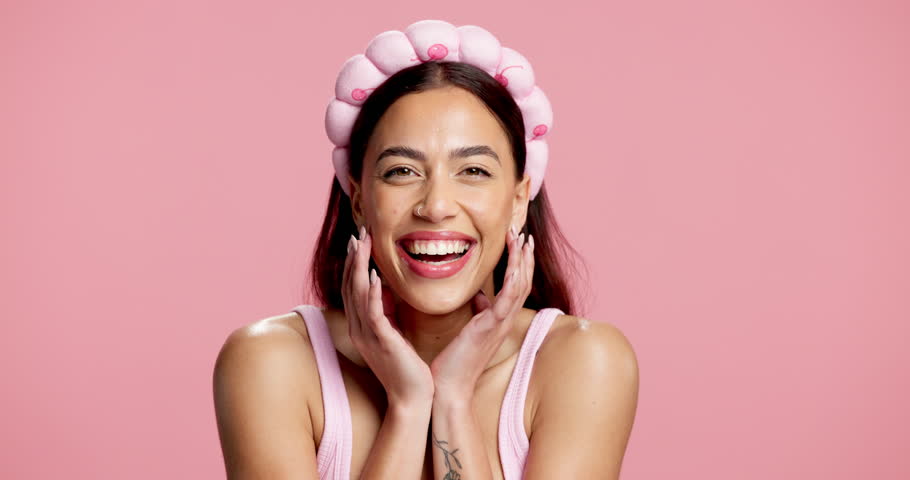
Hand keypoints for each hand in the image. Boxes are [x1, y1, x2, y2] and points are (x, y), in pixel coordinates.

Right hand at [343, 225, 434, 407]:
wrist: (412, 398)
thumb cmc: (407, 368)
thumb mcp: (394, 334)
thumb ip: (388, 313)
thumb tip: (387, 291)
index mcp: (363, 327)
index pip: (353, 288)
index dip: (354, 263)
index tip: (359, 240)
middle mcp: (360, 329)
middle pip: (350, 285)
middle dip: (353, 257)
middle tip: (358, 231)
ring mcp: (368, 335)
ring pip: (357, 294)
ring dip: (359, 266)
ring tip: (362, 243)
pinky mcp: (382, 342)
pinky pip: (373, 313)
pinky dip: (372, 292)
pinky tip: (374, 275)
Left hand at [429, 225, 534, 400]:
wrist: (449, 387)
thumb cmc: (455, 360)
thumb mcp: (469, 329)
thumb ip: (479, 311)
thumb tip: (480, 296)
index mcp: (499, 319)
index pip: (516, 284)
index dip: (519, 261)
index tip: (516, 240)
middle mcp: (505, 320)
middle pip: (523, 280)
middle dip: (524, 255)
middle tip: (521, 231)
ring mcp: (500, 323)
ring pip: (520, 286)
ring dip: (522, 260)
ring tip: (521, 238)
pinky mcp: (491, 327)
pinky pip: (508, 299)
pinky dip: (514, 279)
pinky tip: (515, 263)